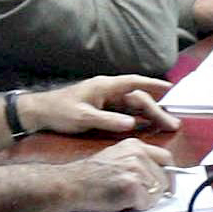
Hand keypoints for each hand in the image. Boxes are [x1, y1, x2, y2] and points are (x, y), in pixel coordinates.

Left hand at [28, 73, 176, 135]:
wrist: (39, 114)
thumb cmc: (59, 112)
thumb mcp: (82, 118)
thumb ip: (107, 121)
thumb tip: (132, 125)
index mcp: (105, 86)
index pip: (134, 82)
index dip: (153, 85)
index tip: (171, 89)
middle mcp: (108, 91)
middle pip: (138, 98)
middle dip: (156, 109)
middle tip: (173, 124)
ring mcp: (106, 101)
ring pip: (133, 106)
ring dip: (150, 116)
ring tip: (167, 127)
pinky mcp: (103, 110)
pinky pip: (125, 114)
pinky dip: (138, 120)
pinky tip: (148, 128)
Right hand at [67, 139, 175, 210]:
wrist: (71, 184)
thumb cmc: (90, 175)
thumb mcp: (117, 157)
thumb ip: (138, 162)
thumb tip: (159, 176)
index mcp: (135, 145)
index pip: (166, 158)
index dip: (169, 174)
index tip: (168, 185)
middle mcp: (138, 154)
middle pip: (165, 177)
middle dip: (158, 191)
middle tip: (142, 196)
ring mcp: (135, 169)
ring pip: (157, 192)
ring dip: (145, 200)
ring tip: (125, 196)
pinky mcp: (132, 185)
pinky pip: (147, 203)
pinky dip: (137, 207)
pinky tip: (122, 201)